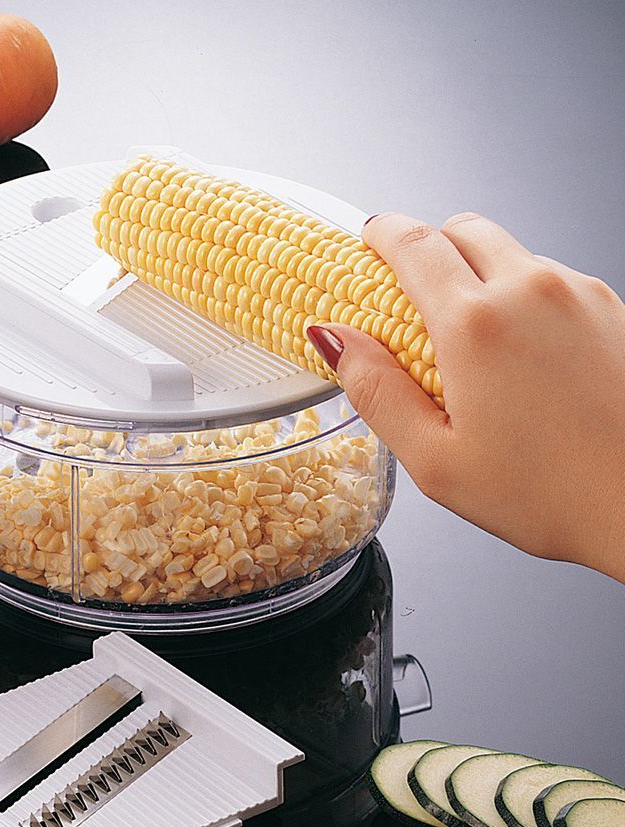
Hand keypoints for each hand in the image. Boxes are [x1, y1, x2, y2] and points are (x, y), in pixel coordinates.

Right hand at [305, 213, 624, 580]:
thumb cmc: (548, 493)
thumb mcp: (435, 459)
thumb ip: (376, 390)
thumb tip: (334, 341)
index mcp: (476, 325)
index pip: (414, 243)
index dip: (382, 233)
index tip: (369, 240)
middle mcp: (532, 291)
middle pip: (464, 230)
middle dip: (430, 248)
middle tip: (411, 295)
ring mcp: (580, 294)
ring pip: (512, 253)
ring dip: (479, 275)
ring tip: (472, 343)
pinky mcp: (613, 309)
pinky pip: (552, 280)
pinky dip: (523, 297)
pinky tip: (522, 357)